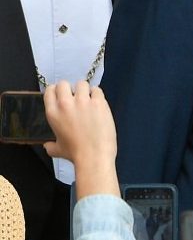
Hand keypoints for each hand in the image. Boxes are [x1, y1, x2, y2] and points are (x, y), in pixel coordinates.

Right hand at [42, 81, 117, 198]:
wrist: (94, 156)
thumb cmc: (75, 154)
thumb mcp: (57, 149)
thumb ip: (51, 145)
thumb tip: (47, 146)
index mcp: (52, 112)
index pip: (50, 90)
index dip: (57, 91)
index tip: (64, 97)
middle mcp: (65, 103)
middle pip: (64, 83)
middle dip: (70, 89)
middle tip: (77, 99)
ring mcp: (83, 102)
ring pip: (81, 84)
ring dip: (85, 90)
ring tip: (89, 100)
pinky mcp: (99, 103)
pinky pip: (97, 90)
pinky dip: (98, 95)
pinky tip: (99, 103)